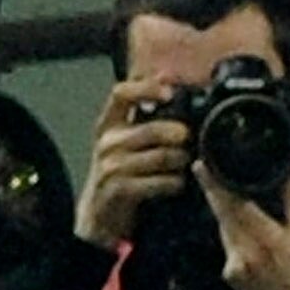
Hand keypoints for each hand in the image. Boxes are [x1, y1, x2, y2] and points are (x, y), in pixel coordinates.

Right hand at [75, 76, 192, 249]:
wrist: (100, 214)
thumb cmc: (119, 172)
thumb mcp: (126, 137)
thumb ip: (143, 108)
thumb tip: (164, 74)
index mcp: (108, 124)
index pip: (121, 93)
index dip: (147, 88)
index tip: (169, 91)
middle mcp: (107, 142)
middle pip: (150, 129)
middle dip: (177, 134)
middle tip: (188, 138)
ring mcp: (111, 168)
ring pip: (158, 157)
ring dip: (179, 160)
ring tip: (186, 162)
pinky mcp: (119, 191)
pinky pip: (156, 183)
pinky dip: (172, 183)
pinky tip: (177, 183)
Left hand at [196, 163, 289, 289]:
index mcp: (266, 236)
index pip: (232, 203)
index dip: (213, 183)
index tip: (200, 164)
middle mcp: (245, 250)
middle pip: (222, 213)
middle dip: (213, 192)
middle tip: (203, 168)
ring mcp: (234, 265)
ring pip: (223, 229)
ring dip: (224, 213)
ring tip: (225, 195)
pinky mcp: (229, 276)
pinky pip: (227, 246)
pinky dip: (232, 236)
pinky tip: (243, 233)